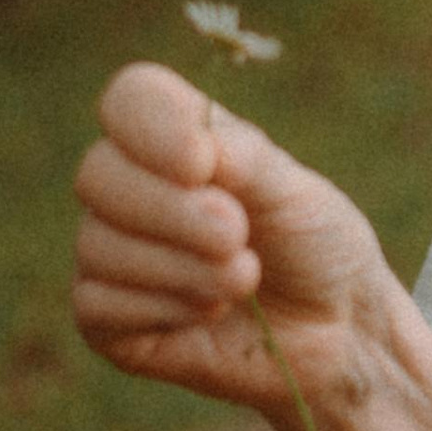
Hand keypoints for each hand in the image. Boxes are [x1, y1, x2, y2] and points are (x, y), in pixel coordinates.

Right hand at [72, 58, 392, 423]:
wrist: (335, 330)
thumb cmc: (315, 246)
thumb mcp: (293, 192)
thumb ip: (243, 159)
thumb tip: (194, 146)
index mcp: (178, 139)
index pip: (128, 100)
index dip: (152, 126)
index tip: (203, 162)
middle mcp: (134, 189)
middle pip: (97, 174)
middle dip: (172, 211)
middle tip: (237, 235)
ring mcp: (112, 253)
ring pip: (98, 245)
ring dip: (181, 268)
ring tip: (244, 278)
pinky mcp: (105, 320)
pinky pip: (96, 304)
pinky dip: (164, 309)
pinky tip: (212, 314)